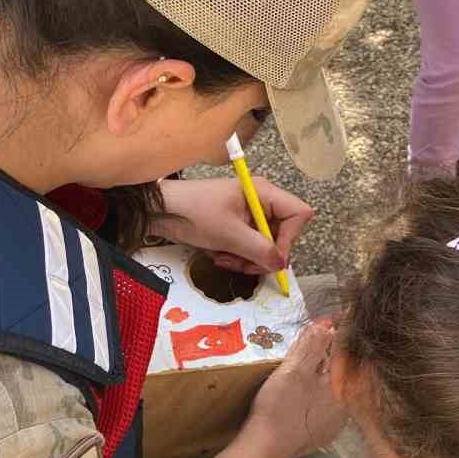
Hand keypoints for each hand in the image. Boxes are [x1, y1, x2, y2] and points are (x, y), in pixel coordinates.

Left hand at [153, 177, 313, 275]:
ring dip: (246, 259)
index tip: (272, 257)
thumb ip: (259, 249)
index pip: (298, 214)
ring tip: (224, 259)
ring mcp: (249, 215)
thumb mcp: (228, 234)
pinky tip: (218, 256)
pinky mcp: (237, 227)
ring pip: (264, 246)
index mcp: (263, 193)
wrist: (160, 211)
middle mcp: (260, 202)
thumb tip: (280, 264)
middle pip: (282, 235)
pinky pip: (248, 248)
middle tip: (241, 264)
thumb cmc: (194, 213)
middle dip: (262, 255)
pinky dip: (236, 256)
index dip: (290, 239)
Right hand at [243, 322, 344, 457]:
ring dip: (326, 370)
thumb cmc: (281, 406)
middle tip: (325, 330)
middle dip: (335, 351)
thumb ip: (313, 346)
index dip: (342, 332)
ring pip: (334, 388)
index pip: (348, 354)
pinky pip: (325, 403)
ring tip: (314, 352)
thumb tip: (328, 324)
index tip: (337, 315)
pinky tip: (307, 386)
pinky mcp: (321, 433)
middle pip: (343, 371)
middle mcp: (346, 408)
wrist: (265, 448)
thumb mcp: (295, 370)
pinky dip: (319, 389)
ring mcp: (335, 423)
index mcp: (345, 390)